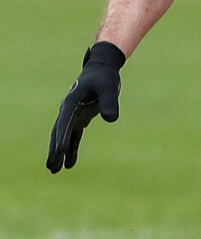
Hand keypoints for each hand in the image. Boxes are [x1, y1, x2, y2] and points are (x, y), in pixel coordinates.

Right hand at [47, 42, 125, 172]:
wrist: (102, 69)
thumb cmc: (104, 76)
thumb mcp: (109, 87)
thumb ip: (109, 101)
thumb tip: (110, 119)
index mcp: (72, 102)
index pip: (64, 122)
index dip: (62, 137)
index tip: (59, 152)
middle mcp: (69, 110)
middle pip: (59, 132)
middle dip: (55, 150)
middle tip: (51, 167)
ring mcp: (73, 114)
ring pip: (63, 136)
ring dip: (60, 152)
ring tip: (55, 170)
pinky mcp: (80, 117)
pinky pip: (74, 136)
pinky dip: (71, 148)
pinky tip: (70, 163)